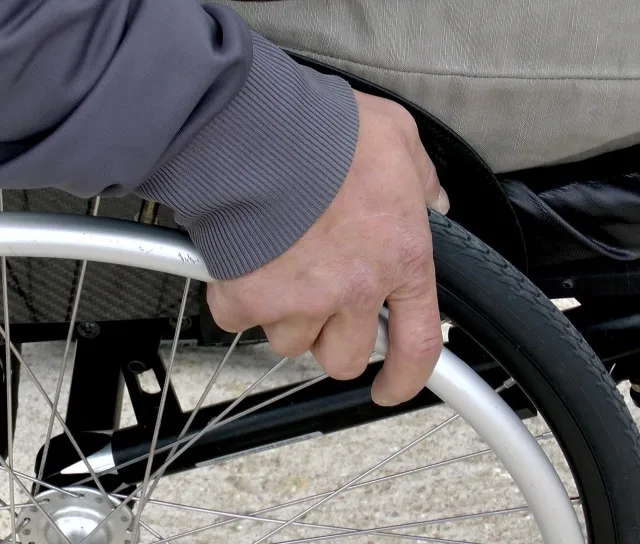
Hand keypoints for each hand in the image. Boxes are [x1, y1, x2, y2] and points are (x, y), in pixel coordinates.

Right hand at [207, 90, 448, 405]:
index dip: (405, 378)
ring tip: (278, 266)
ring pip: (291, 341)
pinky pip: (241, 319)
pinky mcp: (249, 299)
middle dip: (331, 338)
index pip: (417, 343)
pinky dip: (239, 297)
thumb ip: (421, 179)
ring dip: (286, 315)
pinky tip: (243, 261)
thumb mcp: (397, 140)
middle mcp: (354, 291)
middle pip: (344, 357)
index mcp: (399, 258)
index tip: (389, 388)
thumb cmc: (326, 132)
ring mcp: (301, 301)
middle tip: (318, 303)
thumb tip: (431, 200)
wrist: (257, 131)